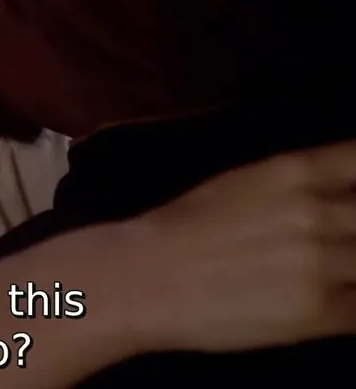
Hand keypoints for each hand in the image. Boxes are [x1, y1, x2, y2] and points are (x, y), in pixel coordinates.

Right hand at [118, 139, 355, 353]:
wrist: (147, 277)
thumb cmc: (182, 227)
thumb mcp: (243, 184)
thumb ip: (299, 188)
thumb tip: (338, 198)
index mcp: (294, 171)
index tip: (352, 195)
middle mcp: (317, 211)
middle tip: (343, 240)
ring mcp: (322, 262)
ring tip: (339, 270)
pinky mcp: (320, 311)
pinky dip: (355, 305)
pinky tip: (339, 303)